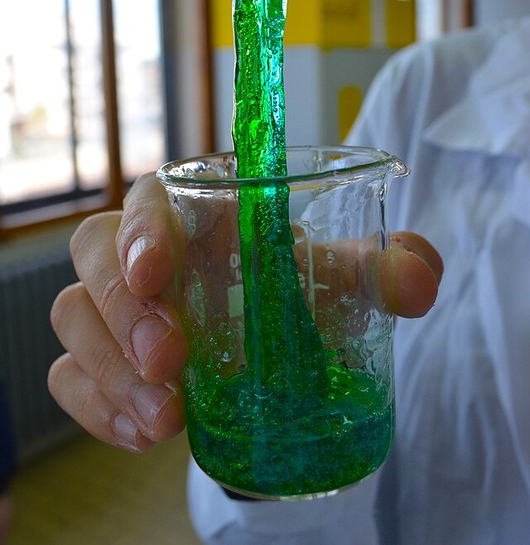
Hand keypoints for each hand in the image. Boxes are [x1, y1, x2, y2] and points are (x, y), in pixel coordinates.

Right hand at [48, 173, 441, 452]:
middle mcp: (145, 254)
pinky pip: (69, 379)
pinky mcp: (103, 364)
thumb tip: (418, 278)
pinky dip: (98, 409)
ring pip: (72, 317)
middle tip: (168, 358)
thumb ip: (382, 270)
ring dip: (109, 367)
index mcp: (198, 215)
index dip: (142, 227)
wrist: (280, 357)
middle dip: (121, 304)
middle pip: (93, 251)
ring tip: (166, 416)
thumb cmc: (299, 295)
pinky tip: (144, 435)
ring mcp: (116, 311)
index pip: (150, 198)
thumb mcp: (343, 282)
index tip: (158, 272)